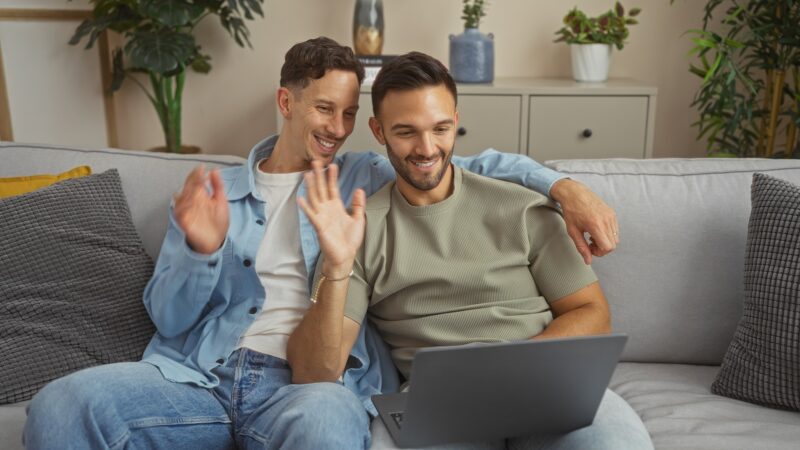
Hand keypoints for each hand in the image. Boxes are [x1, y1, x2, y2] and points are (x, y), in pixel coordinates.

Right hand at [173, 165, 228, 254]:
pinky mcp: (184, 221)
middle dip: (192, 181)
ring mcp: (186, 211)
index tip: (202, 168)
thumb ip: (218, 185)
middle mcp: (191, 202)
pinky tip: (191, 201)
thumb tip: (214, 170)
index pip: (195, 181)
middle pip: (187, 187)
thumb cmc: (218, 221)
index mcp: (199, 195)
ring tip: (198, 186)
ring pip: (182, 197)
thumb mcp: (221, 201)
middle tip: (200, 175)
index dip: (197, 174)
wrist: (216, 240)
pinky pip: (180, 211)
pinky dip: (183, 206)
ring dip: (188, 191)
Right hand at [298, 160, 365, 276]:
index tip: (333, 164)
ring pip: (314, 198)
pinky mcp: (319, 226)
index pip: (333, 188)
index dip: (332, 177)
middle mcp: (327, 209)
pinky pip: (311, 215)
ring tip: (307, 174)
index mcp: (336, 207)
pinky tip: (300, 198)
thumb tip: (359, 189)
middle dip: (319, 175)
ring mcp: (322, 217)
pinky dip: (306, 207)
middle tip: (316, 161)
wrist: (345, 256)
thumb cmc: (350, 240)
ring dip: (310, 186)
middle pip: (321, 189)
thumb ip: (358, 204)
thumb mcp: (358, 219)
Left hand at [550, 179, 617, 264]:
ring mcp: (611, 216)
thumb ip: (581, 247)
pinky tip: (596, 229)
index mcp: (596, 225)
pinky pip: (615, 230)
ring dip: (605, 241)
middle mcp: (606, 220)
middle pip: (613, 245)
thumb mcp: (573, 231)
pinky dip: (607, 234)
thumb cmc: (571, 210)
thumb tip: (588, 261)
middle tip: (589, 243)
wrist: (575, 193)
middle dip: (602, 248)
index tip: (590, 249)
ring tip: (592, 235)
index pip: (608, 247)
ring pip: (615, 238)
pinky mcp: (612, 213)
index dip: (600, 252)